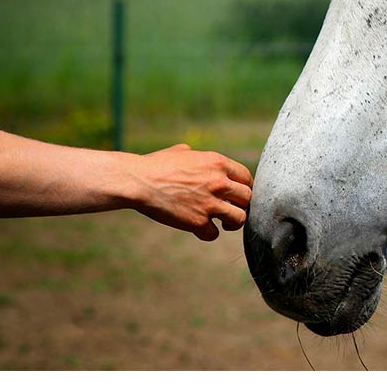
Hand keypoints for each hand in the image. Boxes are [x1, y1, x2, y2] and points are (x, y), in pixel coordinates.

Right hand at [127, 144, 253, 240]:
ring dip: (232, 222)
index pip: (247, 177)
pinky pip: (214, 234)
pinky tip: (201, 229)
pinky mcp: (197, 221)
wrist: (138, 181)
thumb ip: (198, 156)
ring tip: (224, 222)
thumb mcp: (182, 152)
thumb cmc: (156, 164)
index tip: (237, 194)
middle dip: (241, 204)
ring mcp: (210, 203)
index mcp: (218, 163)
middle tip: (232, 208)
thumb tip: (195, 155)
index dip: (243, 187)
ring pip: (239, 218)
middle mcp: (219, 182)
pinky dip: (208, 233)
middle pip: (248, 198)